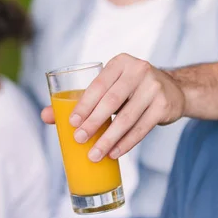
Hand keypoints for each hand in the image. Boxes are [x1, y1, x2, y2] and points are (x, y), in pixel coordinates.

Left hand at [59, 54, 184, 161]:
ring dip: (109, 139)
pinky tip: (114, 153)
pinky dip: (126, 143)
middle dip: (93, 123)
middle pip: (111, 102)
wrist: (173, 90)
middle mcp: (138, 70)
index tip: (72, 123)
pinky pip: (142, 128)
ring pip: (127, 118)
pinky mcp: (164, 105)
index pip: (98, 85)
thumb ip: (81, 100)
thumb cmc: (130, 90)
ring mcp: (154, 87)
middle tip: (79, 139)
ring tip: (94, 154)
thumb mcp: (109, 88)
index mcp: (120, 62)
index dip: (84, 104)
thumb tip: (45, 116)